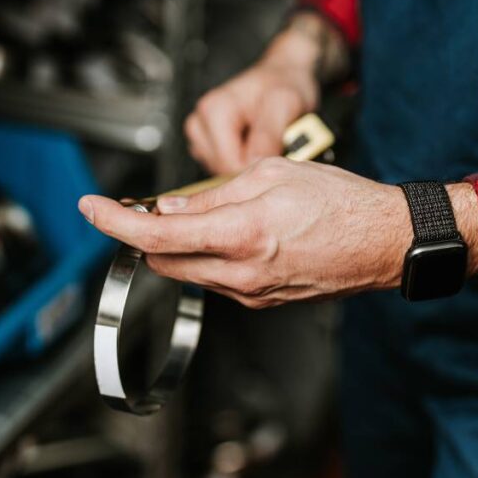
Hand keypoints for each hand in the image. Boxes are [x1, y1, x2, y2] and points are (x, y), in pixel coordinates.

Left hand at [78, 158, 477, 307]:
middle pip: (162, 260)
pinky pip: (216, 281)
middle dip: (145, 233)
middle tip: (145, 206)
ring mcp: (250, 294)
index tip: (93, 208)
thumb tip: (171, 206)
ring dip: (176, 246)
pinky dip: (206, 258)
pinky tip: (228, 235)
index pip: (156, 233)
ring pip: (187, 272)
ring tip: (199, 215)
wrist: (384, 243)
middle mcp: (240, 273)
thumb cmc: (340, 201)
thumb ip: (212, 194)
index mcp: (240, 234)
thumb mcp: (270, 174)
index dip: (115, 220)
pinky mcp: (261, 302)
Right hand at [184, 13, 344, 174]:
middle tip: (273, 142)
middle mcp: (199, 122)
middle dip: (250, 163)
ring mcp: (200, 135)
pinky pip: (222, 167)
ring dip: (247, 162)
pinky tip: (254, 143)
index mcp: (212, 111)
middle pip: (222, 169)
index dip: (256, 165)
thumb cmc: (284, 85)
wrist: (283, 76)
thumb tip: (253, 162)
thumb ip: (269, 132)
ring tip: (265, 140)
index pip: (228, 164)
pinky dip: (242, 160)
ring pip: (221, 171)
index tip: (276, 151)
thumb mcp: (286, 103)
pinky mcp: (205, 144)